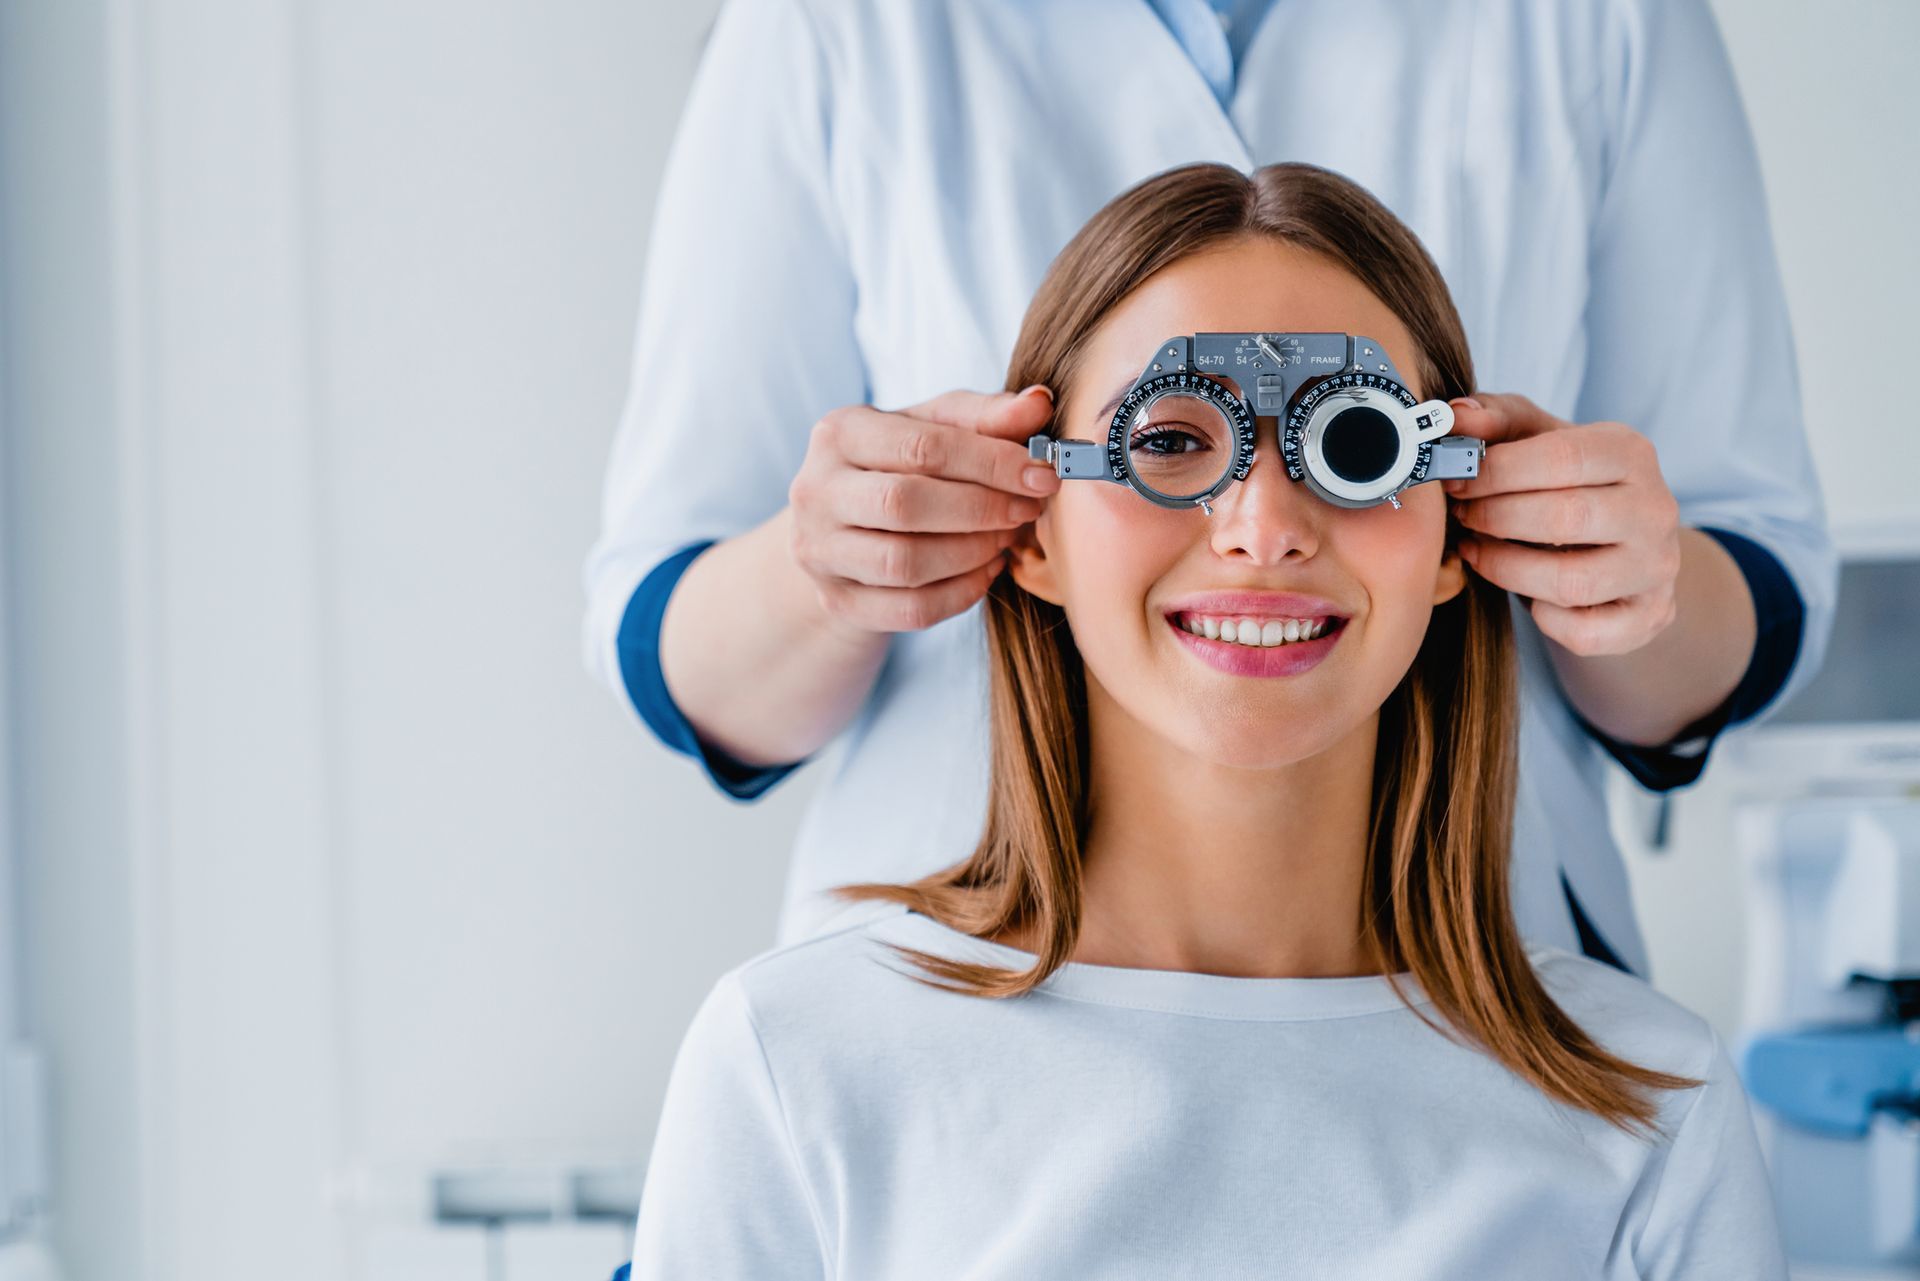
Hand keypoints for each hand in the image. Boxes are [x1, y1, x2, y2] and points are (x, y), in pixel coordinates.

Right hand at [788, 385, 1059, 633]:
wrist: (844, 528)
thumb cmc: (899, 466)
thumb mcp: (935, 428)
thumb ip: (986, 415)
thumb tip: (1040, 403)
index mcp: (839, 433)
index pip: (923, 446)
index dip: (992, 463)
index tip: (1042, 475)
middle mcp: (815, 491)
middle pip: (906, 504)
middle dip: (982, 509)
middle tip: (1027, 510)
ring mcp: (819, 552)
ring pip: (905, 563)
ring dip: (973, 552)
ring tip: (1006, 538)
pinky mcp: (836, 600)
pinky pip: (909, 609)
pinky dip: (961, 593)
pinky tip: (987, 569)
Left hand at [1443, 392, 1681, 656]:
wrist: (1624, 545)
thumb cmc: (1567, 484)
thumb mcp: (1537, 440)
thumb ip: (1496, 421)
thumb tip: (1456, 417)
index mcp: (1631, 453)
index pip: (1562, 457)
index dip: (1497, 472)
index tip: (1456, 481)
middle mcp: (1656, 509)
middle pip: (1565, 518)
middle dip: (1495, 519)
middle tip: (1461, 516)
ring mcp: (1657, 568)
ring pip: (1571, 582)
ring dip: (1506, 569)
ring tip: (1478, 551)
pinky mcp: (1649, 616)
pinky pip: (1583, 631)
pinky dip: (1544, 620)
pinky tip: (1527, 595)